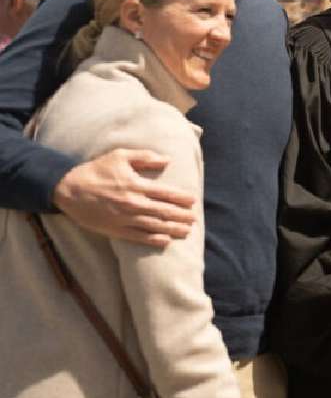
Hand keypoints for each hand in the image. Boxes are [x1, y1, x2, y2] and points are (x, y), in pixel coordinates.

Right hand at [52, 148, 193, 246]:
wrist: (68, 189)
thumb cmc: (95, 170)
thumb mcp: (120, 156)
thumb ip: (145, 157)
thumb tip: (167, 160)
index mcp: (136, 186)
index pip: (165, 193)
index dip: (181, 198)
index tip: (193, 201)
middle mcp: (133, 203)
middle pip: (164, 211)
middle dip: (181, 216)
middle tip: (194, 219)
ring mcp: (125, 218)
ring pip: (154, 226)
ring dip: (172, 229)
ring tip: (186, 231)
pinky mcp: (115, 229)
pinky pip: (138, 236)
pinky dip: (153, 240)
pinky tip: (165, 241)